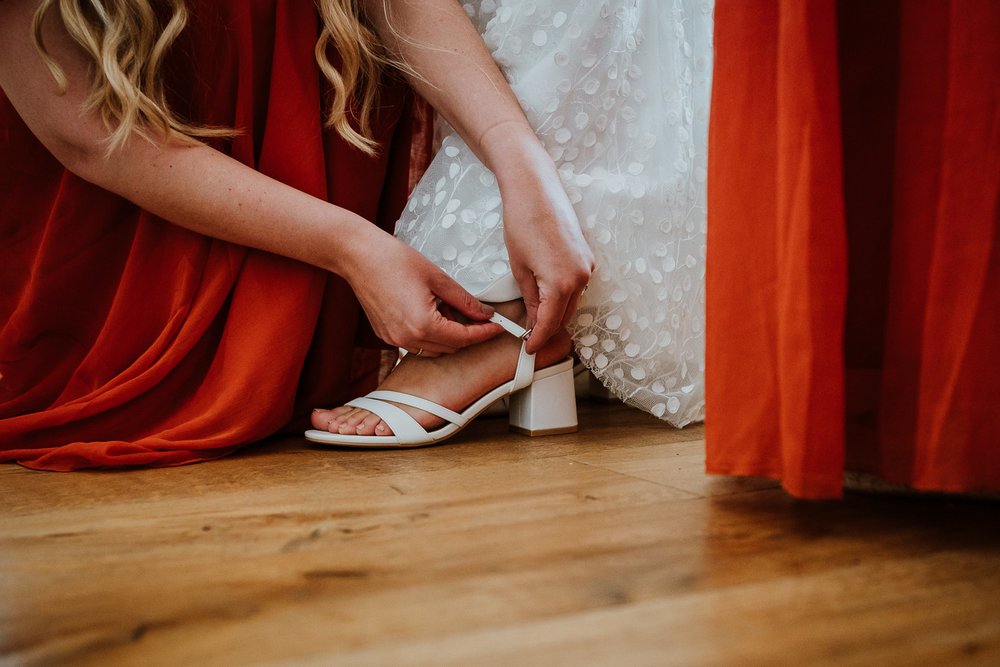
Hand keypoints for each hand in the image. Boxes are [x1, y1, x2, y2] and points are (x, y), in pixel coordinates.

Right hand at [343, 228, 502, 355]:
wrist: (358, 256)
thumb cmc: (394, 260)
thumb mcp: (438, 278)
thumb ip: (464, 300)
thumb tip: (484, 313)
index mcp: (423, 325)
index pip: (463, 338)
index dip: (484, 333)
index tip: (499, 327)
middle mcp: (407, 338)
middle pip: (450, 348)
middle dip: (468, 334)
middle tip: (479, 315)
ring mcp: (394, 339)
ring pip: (433, 349)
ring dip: (449, 336)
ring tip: (450, 309)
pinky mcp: (386, 335)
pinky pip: (416, 344)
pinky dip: (430, 334)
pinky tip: (432, 312)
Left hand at [493, 136, 594, 353]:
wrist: (535, 188)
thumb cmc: (522, 222)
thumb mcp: (520, 267)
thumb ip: (530, 298)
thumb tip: (533, 319)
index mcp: (562, 283)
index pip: (550, 323)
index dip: (538, 339)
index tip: (528, 349)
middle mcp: (581, 277)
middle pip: (565, 315)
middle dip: (548, 328)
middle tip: (529, 337)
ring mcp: (587, 265)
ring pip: (573, 301)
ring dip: (556, 312)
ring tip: (535, 318)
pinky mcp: (587, 255)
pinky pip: (577, 285)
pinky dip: (563, 295)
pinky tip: (548, 296)